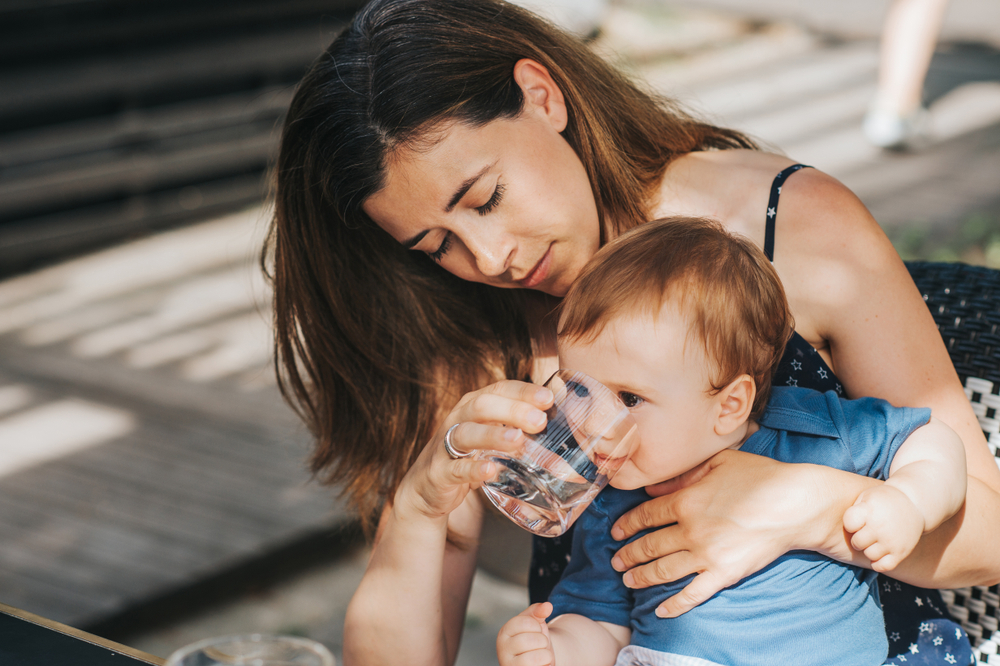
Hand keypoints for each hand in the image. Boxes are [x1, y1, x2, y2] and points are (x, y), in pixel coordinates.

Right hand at [393, 380, 553, 522]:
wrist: (427, 488)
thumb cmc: (468, 456)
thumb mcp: (491, 436)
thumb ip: (518, 426)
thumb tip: (560, 419)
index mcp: (473, 406)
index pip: (499, 389)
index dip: (523, 391)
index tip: (548, 398)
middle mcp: (458, 419)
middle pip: (482, 405)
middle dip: (512, 410)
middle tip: (539, 421)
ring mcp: (445, 445)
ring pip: (466, 433)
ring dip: (493, 435)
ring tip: (518, 441)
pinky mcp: (439, 472)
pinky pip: (455, 468)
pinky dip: (473, 469)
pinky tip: (491, 470)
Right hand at [497, 603, 553, 665]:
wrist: (537, 662)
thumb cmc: (534, 640)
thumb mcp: (535, 623)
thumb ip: (539, 611)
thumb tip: (547, 606)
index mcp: (504, 633)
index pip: (525, 622)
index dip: (537, 626)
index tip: (535, 631)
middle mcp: (502, 650)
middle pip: (531, 640)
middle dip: (543, 641)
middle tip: (539, 646)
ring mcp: (509, 665)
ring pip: (535, 658)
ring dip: (545, 656)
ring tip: (540, 656)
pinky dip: (545, 665)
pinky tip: (539, 664)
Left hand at [609, 450, 865, 617]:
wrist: (794, 503)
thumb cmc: (759, 477)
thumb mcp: (717, 464)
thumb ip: (682, 476)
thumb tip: (652, 487)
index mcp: (685, 500)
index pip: (645, 516)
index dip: (626, 524)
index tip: (615, 532)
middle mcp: (690, 530)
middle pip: (649, 545)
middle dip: (628, 555)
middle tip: (616, 561)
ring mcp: (705, 555)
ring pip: (663, 570)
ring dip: (642, 577)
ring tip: (629, 581)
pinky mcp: (724, 575)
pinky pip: (693, 594)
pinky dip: (675, 605)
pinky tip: (661, 611)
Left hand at [843, 484, 923, 571]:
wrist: (914, 503)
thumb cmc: (882, 501)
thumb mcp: (866, 497)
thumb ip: (852, 510)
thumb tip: (831, 523)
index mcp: (870, 511)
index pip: (849, 524)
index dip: (851, 523)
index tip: (858, 519)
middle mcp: (881, 527)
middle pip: (857, 543)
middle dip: (858, 538)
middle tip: (865, 532)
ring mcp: (892, 541)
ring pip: (869, 555)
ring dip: (868, 549)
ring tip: (874, 540)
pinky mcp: (901, 552)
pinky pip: (883, 566)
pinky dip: (878, 563)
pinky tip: (879, 552)